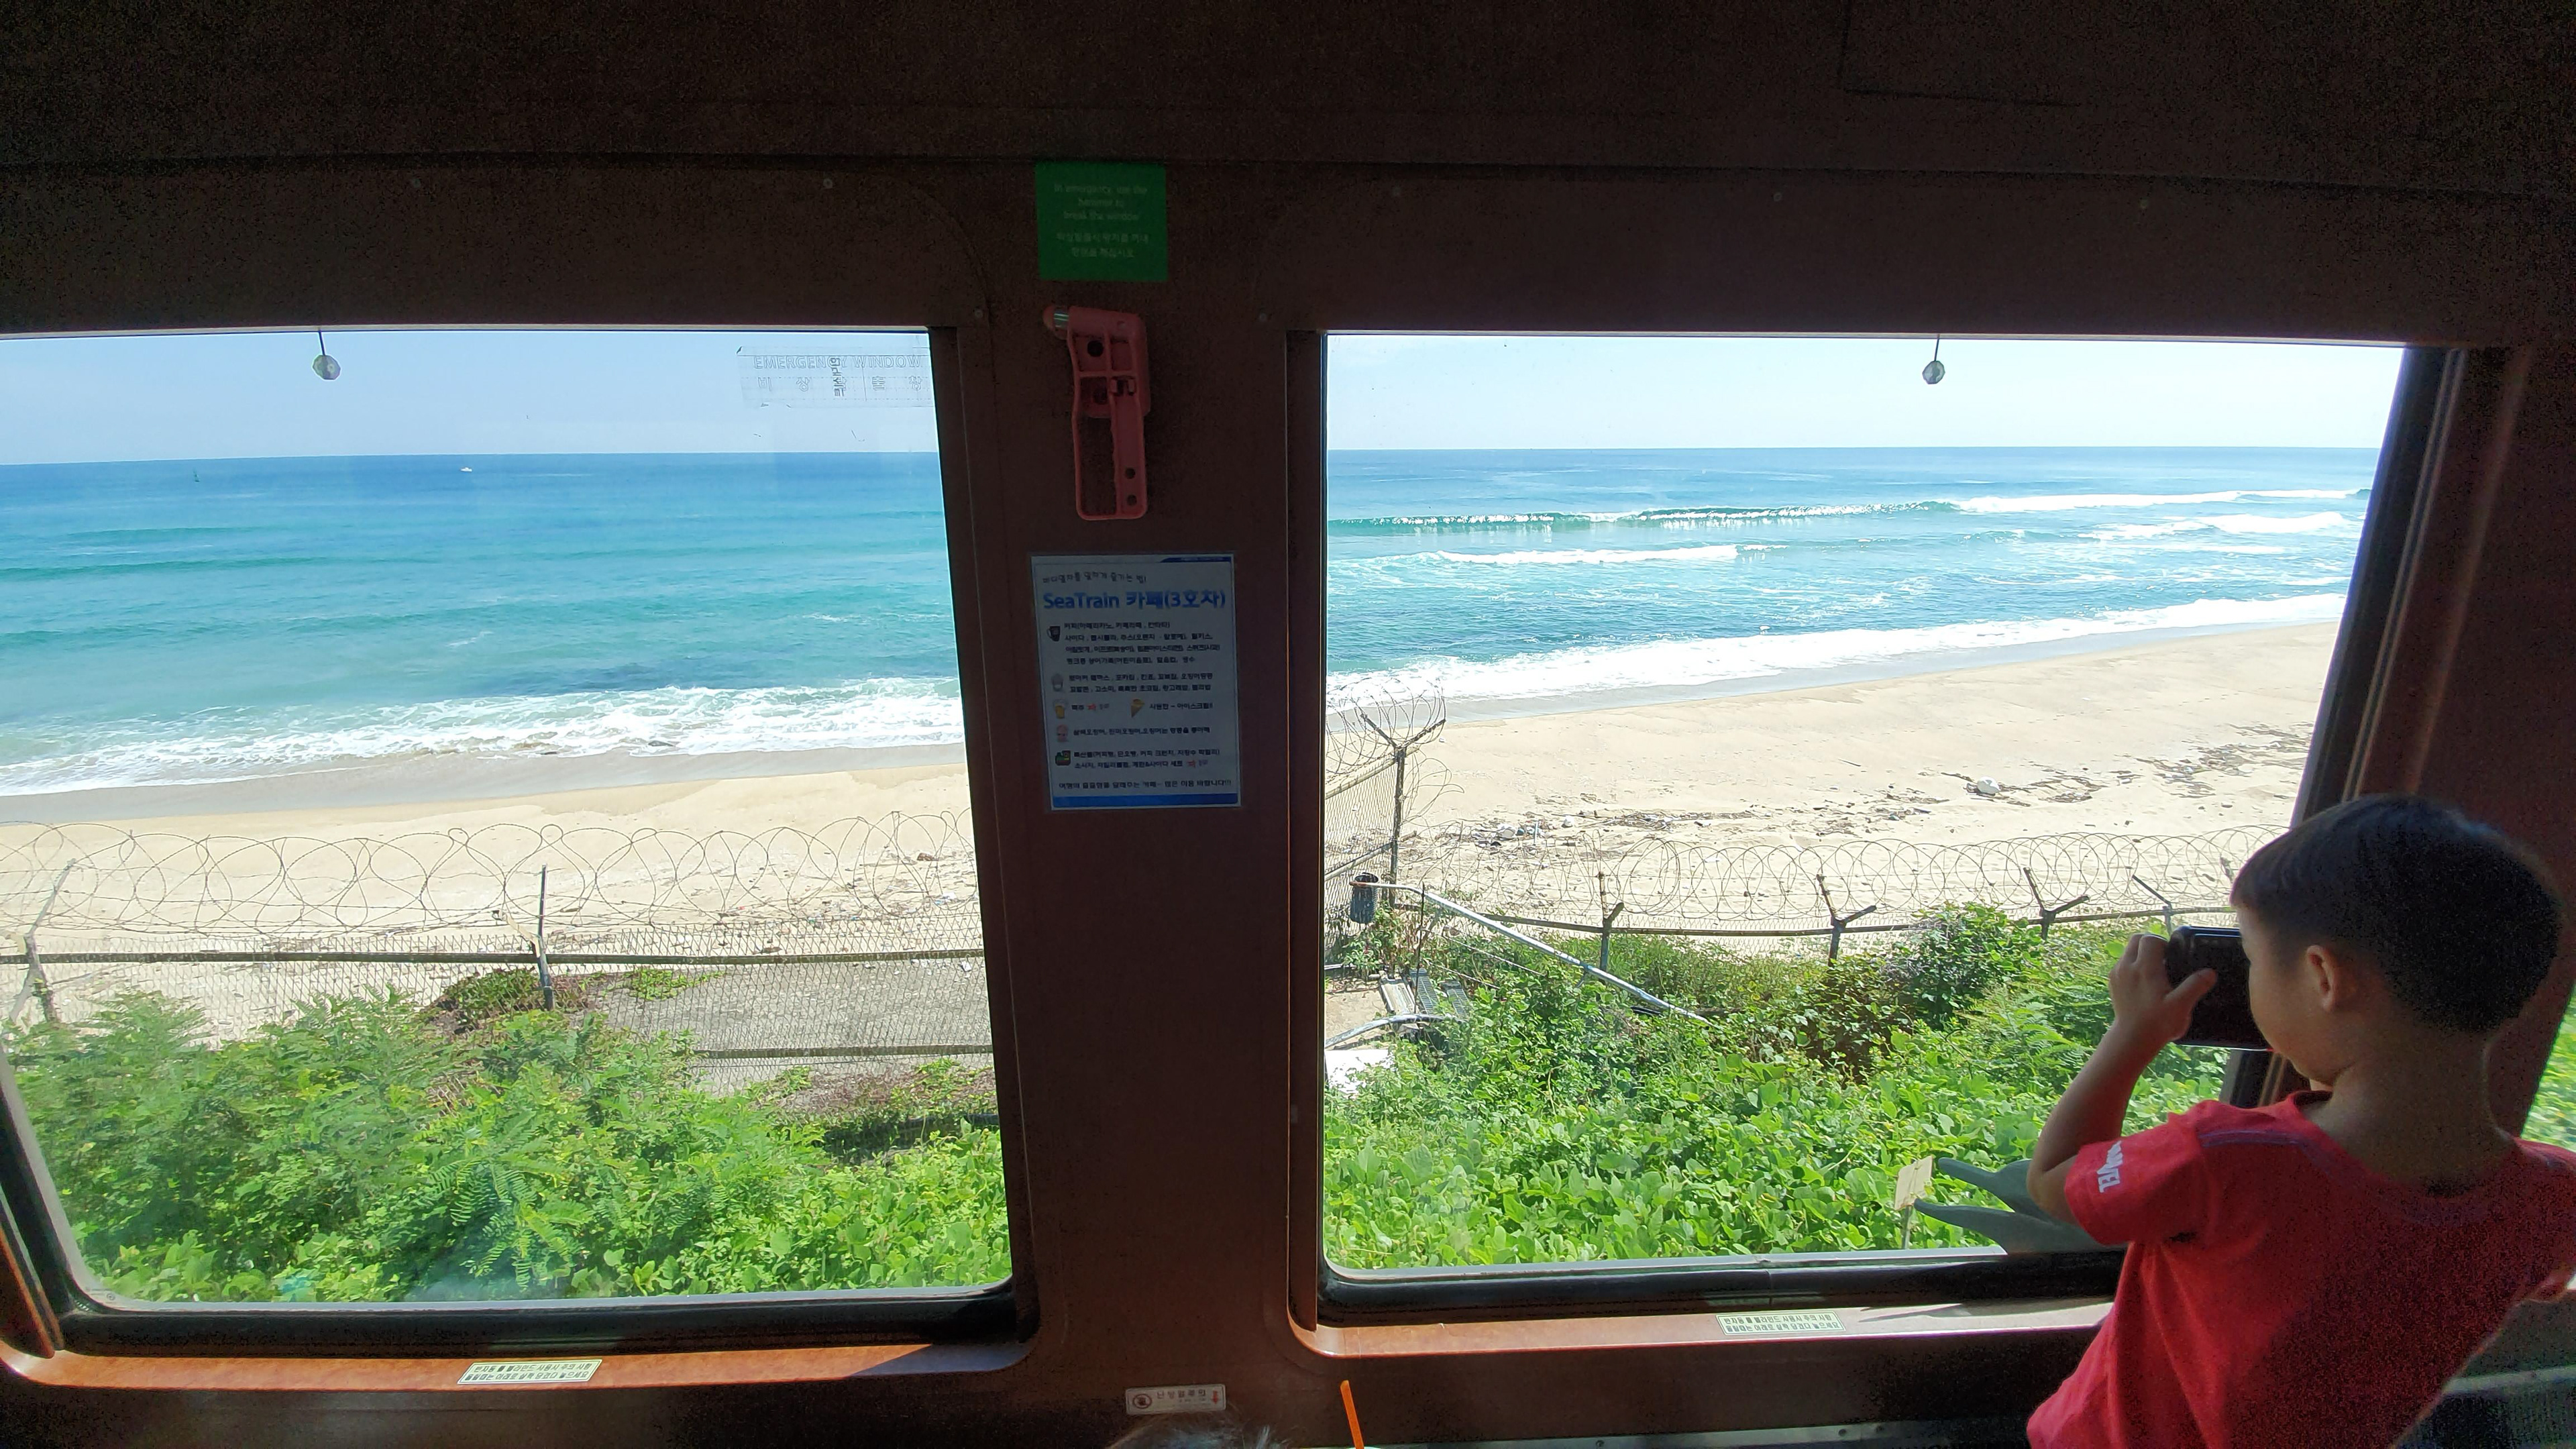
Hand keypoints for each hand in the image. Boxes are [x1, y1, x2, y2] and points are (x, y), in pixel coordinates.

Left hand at [2104, 933, 2214, 1054]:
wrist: (2132, 1039)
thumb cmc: (2157, 1023)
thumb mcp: (2181, 1006)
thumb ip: (2195, 986)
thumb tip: (2210, 972)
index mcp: (2144, 969)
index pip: (2150, 939)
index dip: (2163, 943)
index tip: (2172, 955)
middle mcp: (2127, 967)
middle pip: (2136, 939)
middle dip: (2151, 943)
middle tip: (2165, 958)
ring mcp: (2117, 974)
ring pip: (2128, 950)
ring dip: (2141, 953)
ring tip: (2156, 970)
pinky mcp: (2112, 982)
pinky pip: (2122, 963)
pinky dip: (2133, 964)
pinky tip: (2144, 981)